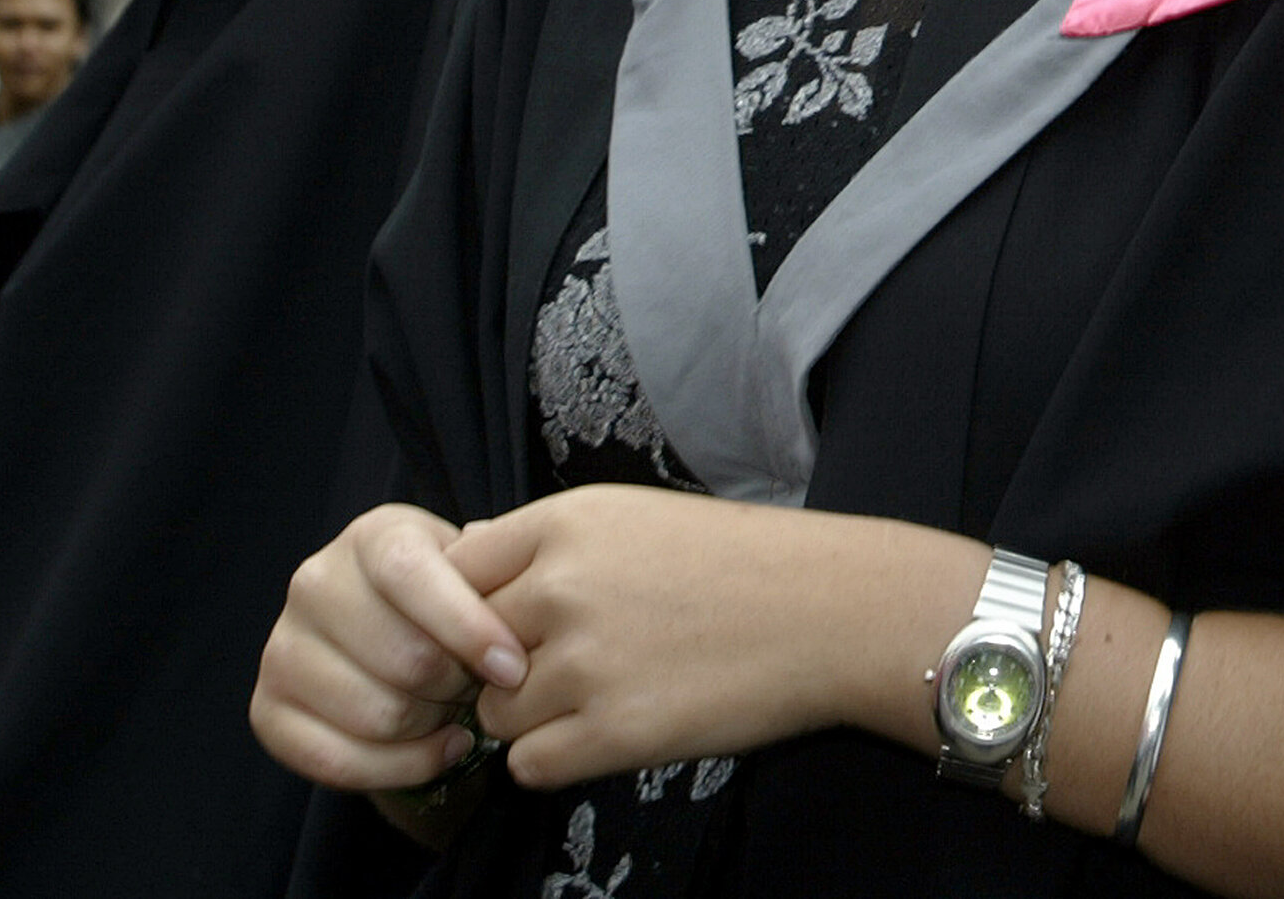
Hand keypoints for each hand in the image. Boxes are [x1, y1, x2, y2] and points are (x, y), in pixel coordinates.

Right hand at [251, 504, 528, 793]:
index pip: (410, 575)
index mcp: (370, 537)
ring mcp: (282, 648)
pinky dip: (402, 768)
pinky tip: (438, 750)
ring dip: (432, 728)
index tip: (513, 668)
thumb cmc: (448, 602)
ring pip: (377, 715)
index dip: (467, 626)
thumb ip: (495, 576)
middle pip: (402, 658)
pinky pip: (338, 762)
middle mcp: (314, 584)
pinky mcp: (267, 710)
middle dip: (457, 686)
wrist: (396, 639)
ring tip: (456, 714)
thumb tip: (509, 596)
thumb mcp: (476, 571)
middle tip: (484, 691)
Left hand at [448, 486, 972, 792]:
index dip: (470, 607)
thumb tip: (464, 549)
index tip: (510, 624)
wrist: (830, 608)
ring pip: (497, 713)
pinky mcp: (616, 731)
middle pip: (465, 649)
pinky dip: (558, 759)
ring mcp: (587, 662)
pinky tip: (608, 730)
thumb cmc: (738, 561)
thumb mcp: (634, 517)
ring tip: (600, 696)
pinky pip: (531, 765)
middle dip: (501, 667)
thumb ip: (545, 539)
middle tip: (566, 667)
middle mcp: (563, 586)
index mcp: (566, 522)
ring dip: (532, 717)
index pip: (454, 573)